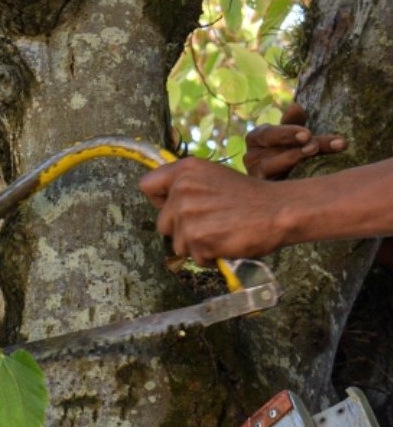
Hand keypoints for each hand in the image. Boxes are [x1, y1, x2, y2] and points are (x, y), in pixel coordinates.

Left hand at [139, 158, 288, 263]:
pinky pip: (194, 256)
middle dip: (182, 229)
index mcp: (185, 170)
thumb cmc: (249, 197)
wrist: (279, 210)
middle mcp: (182, 189)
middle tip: (210, 223)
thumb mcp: (213, 176)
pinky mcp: (197, 237)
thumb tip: (166, 202)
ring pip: (177, 243)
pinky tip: (226, 241)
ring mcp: (188, 214)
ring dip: (196, 244)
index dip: (160, 200)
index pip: (148, 185)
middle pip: (162, 223)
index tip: (175, 207)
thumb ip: (187, 186)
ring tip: (221, 231)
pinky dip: (209, 255)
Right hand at [244, 103, 346, 178]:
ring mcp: (254, 174)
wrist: (283, 184)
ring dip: (292, 160)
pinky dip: (286, 180)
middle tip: (314, 145)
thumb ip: (294, 122)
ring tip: (311, 154)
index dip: (287, 132)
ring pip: (269, 167)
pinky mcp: (260, 190)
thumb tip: (295, 107)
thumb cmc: (290, 152)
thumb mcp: (293, 136)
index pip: (268, 133)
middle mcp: (250, 156)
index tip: (308, 134)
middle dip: (295, 146)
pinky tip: (303, 178)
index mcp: (257, 138)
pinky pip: (270, 186)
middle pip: (272, 149)